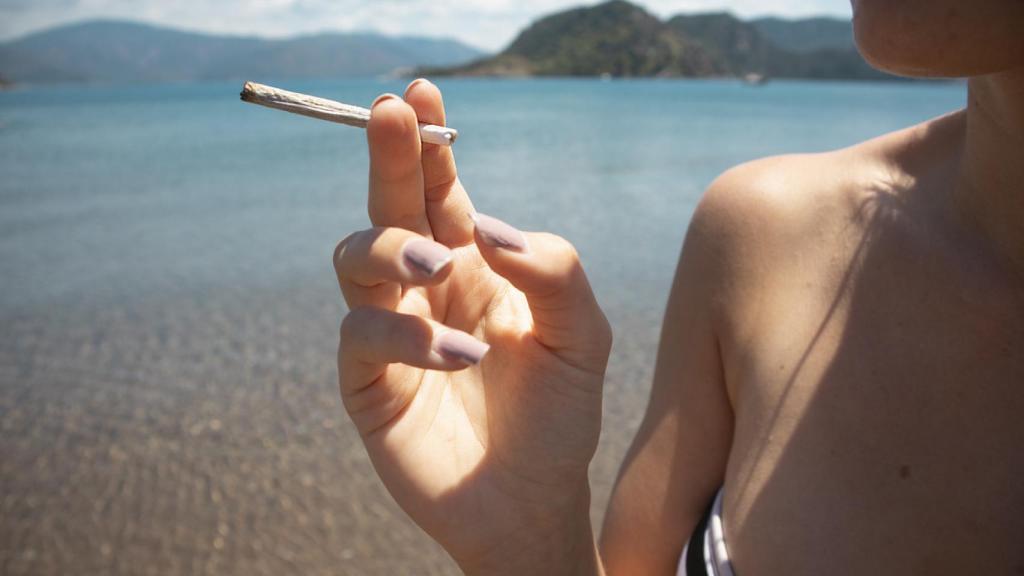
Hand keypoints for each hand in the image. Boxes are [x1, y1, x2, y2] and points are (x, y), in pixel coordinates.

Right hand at [334, 79, 610, 572]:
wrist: (532, 500)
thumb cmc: (559, 413)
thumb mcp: (582, 335)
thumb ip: (553, 270)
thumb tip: (487, 227)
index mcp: (474, 264)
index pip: (442, 189)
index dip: (429, 142)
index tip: (420, 95)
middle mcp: (424, 286)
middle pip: (390, 203)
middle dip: (389, 155)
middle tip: (391, 114)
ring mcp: (390, 330)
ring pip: (358, 257)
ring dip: (396, 248)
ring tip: (443, 268)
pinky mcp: (366, 380)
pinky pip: (362, 333)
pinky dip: (406, 336)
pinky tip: (461, 358)